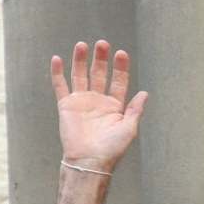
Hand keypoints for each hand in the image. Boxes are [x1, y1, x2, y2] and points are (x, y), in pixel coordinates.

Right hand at [50, 41, 145, 172]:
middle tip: (103, 44)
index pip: (118, 82)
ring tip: (83, 45)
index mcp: (114, 106)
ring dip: (81, 60)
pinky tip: (58, 58)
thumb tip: (145, 93)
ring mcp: (81, 102)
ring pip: (80, 75)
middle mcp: (98, 101)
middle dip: (101, 59)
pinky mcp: (66, 105)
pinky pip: (60, 86)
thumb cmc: (112, 148)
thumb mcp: (129, 128)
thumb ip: (135, 109)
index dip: (120, 68)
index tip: (122, 53)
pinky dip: (58, 73)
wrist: (90, 160)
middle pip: (99, 74)